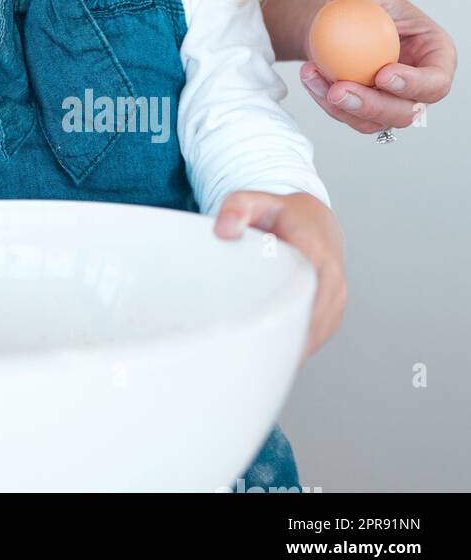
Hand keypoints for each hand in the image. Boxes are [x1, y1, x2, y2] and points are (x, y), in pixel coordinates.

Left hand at [214, 191, 345, 359]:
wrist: (315, 221)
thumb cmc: (281, 214)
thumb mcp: (255, 200)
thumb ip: (236, 208)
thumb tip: (223, 230)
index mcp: (317, 256)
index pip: (302, 295)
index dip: (280, 317)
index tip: (253, 333)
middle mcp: (334, 283)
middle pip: (308, 323)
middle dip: (279, 340)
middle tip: (241, 355)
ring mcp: (336, 302)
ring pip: (313, 335)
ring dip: (287, 347)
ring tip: (250, 359)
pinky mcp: (331, 314)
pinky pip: (314, 336)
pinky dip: (293, 346)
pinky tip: (266, 354)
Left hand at [299, 0, 455, 136]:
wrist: (338, 16)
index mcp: (434, 55)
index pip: (437, 80)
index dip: (415, 85)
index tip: (382, 74)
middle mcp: (418, 85)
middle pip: (407, 112)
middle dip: (373, 107)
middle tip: (338, 91)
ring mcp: (391, 101)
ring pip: (373, 121)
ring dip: (340, 106)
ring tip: (311, 74)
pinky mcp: (364, 108)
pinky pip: (346, 115)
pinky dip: (324, 99)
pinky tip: (307, 75)